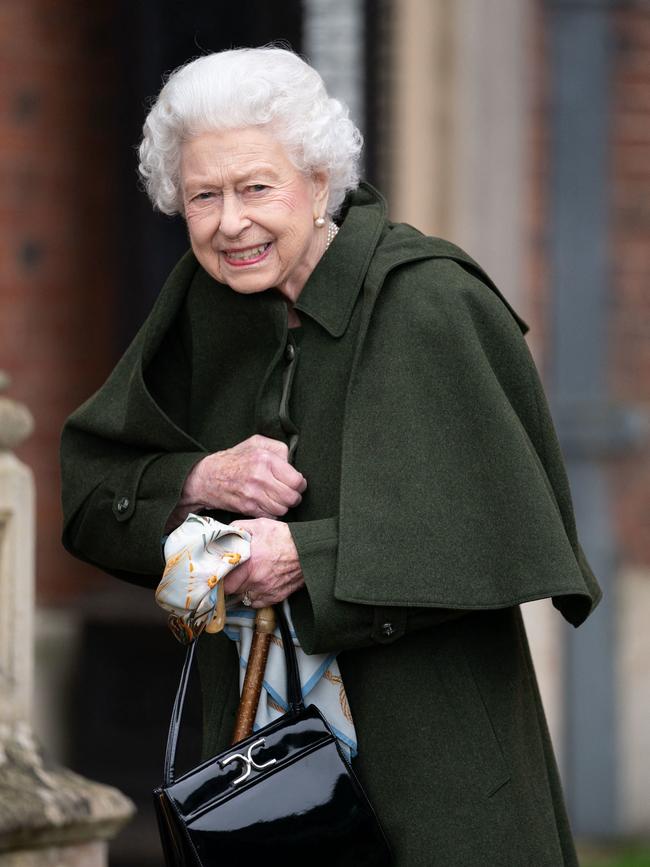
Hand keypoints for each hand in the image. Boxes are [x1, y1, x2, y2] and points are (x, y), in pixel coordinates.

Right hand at [183, 435, 306, 517]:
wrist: (206, 477)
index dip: (300, 484)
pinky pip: (270, 516)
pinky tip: (267, 505)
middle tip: (288, 493)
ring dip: (283, 506)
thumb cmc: (234, 459)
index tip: (296, 483)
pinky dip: (272, 513)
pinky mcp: (247, 508)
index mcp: (265, 459)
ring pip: (283, 509)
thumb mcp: (256, 443)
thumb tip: (293, 464)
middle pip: (292, 497)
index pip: (296, 480)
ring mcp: (253, 495)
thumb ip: (278, 449)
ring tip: (277, 498)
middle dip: (294, 497)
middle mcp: (260, 478)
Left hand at [223, 518, 304, 607]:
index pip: (222, 579)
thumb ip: (238, 529)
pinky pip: (255, 602)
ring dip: (239, 590)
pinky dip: (251, 596)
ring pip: (241, 598)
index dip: (216, 576)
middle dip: (226, 583)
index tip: (215, 572)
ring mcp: (265, 591)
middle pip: (230, 590)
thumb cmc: (285, 537)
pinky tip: (253, 585)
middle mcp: (256, 580)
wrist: (309, 550)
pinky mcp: (274, 597)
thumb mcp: (259, 525)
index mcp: (249, 562)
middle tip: (227, 574)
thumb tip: (223, 533)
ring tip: (241, 579)